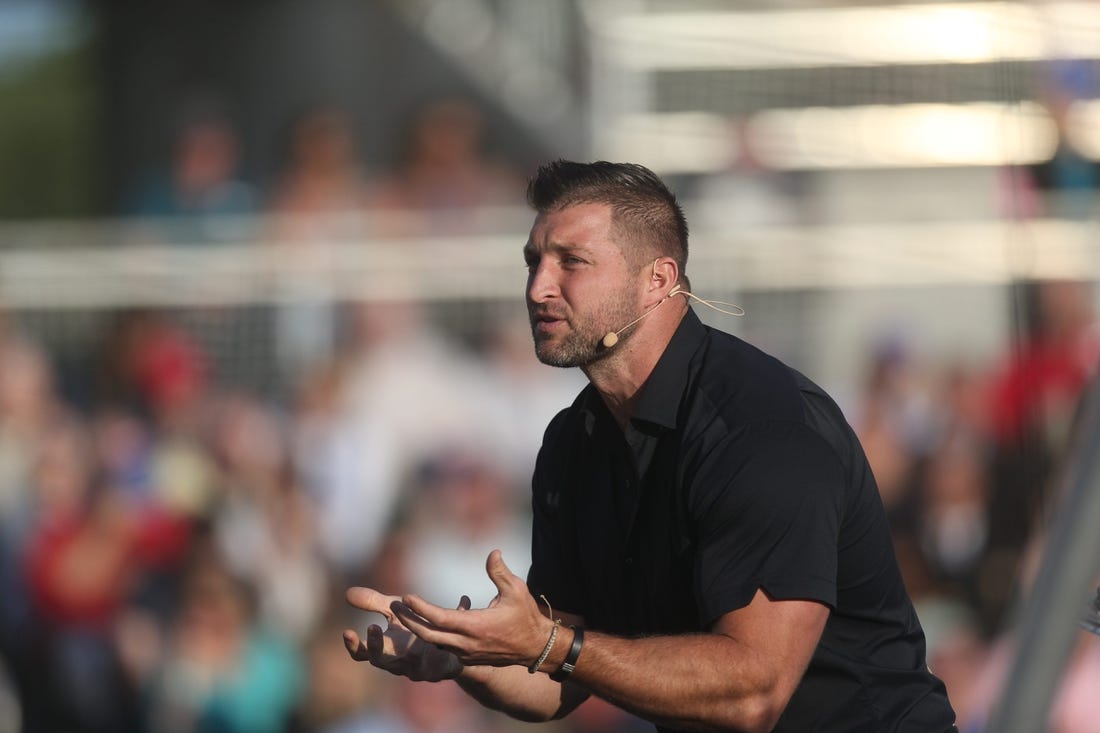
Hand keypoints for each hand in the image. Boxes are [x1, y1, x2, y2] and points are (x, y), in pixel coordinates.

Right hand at [343, 587, 468, 681]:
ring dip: (410, 647)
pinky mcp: (439, 670)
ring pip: (410, 663)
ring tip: (413, 632)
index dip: (354, 646)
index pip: (363, 654)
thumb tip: (347, 592)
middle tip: (373, 626)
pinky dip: (444, 642)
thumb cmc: (415, 630)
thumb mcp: (395, 614)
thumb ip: (374, 604)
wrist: (448, 651)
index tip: (347, 632)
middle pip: (380, 661)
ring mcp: (417, 669)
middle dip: (375, 646)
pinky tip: (452, 621)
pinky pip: (440, 659)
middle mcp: (397, 663)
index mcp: (384, 651)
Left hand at [389, 550, 553, 668]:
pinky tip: (423, 622)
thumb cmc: (525, 616)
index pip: (439, 618)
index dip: (420, 608)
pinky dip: (431, 634)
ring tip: (403, 612)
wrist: (535, 647)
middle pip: (429, 634)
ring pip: (434, 642)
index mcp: (475, 626)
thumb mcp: (516, 590)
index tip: (406, 596)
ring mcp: (466, 652)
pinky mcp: (467, 657)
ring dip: (417, 628)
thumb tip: (492, 552)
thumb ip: (499, 572)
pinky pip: (443, 646)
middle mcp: (466, 643)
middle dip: (409, 620)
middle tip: (394, 606)